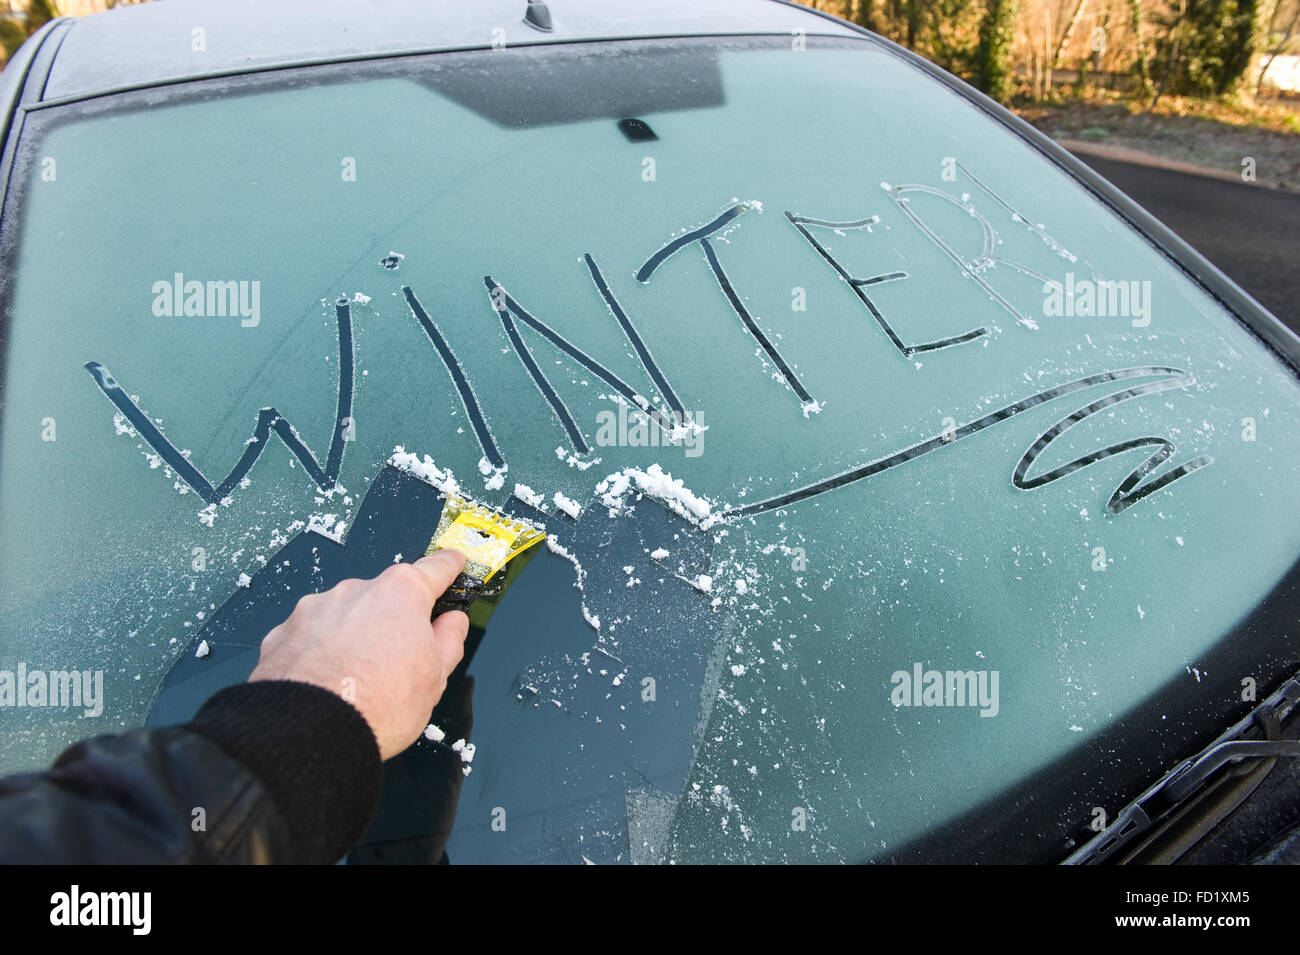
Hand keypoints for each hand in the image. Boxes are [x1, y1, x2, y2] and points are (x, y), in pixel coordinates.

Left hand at [249, 549, 469, 759]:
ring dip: (352, 638)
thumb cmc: (376, 705)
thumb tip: (451, 622)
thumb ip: (449, 640)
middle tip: (398, 661)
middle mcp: (355, 590)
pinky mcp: (282, 634)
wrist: (307, 733)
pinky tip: (325, 684)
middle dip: (391, 621)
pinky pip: (310, 638)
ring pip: (344, 618)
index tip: (452, 561)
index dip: (447, 567)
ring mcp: (314, 609)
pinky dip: (319, 654)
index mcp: (400, 594)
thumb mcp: (436, 677)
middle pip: (383, 598)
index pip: (433, 570)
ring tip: (354, 680)